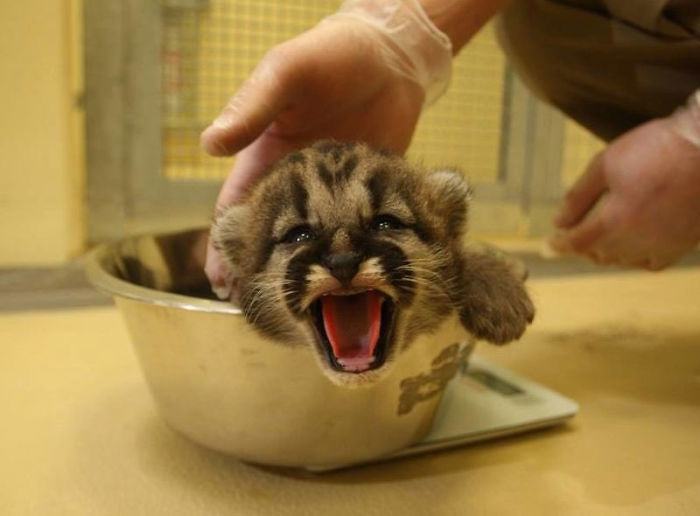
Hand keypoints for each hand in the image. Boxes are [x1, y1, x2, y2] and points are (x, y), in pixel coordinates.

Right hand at [200, 20, 426, 297]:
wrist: (390, 54)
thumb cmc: (331, 56)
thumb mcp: (286, 74)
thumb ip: (254, 107)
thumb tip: (209, 144)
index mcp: (267, 155)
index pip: (236, 207)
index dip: (225, 243)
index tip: (219, 281)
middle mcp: (296, 178)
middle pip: (272, 232)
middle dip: (260, 268)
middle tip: (255, 308)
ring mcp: (333, 188)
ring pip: (313, 238)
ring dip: (303, 270)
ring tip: (299, 308)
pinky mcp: (368, 190)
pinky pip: (357, 227)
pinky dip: (349, 254)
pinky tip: (348, 281)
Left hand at [549, 117, 699, 269]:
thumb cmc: (657, 149)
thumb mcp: (606, 164)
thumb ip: (578, 197)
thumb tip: (558, 221)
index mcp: (615, 221)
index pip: (577, 243)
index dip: (559, 245)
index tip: (548, 245)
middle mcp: (638, 241)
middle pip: (597, 254)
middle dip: (582, 244)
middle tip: (573, 231)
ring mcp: (663, 245)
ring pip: (622, 260)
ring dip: (605, 250)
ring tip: (599, 234)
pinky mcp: (684, 244)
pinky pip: (649, 262)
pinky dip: (634, 256)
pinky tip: (630, 243)